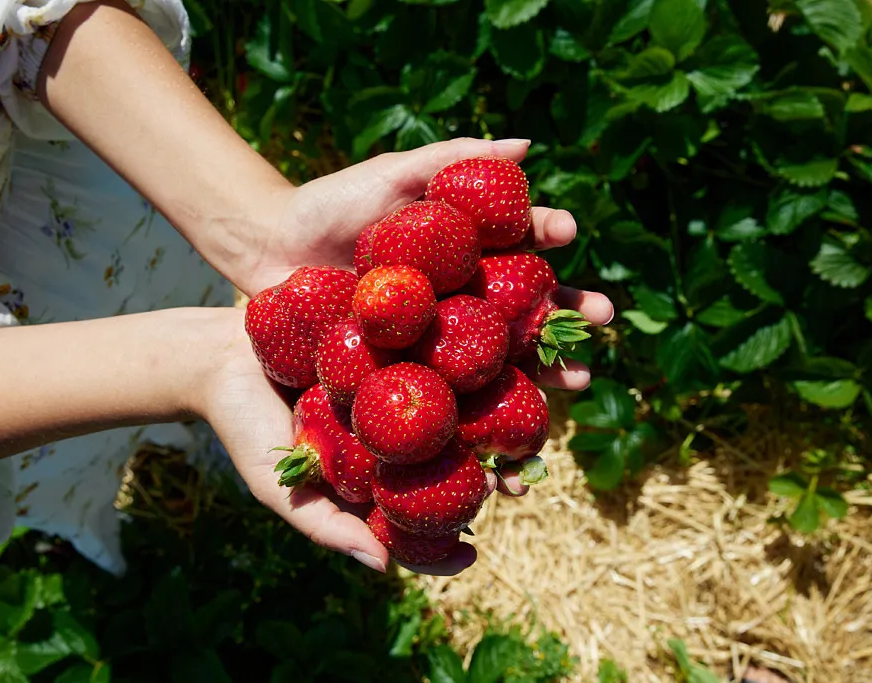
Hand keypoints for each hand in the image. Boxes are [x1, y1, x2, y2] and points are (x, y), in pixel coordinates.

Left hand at [250, 137, 614, 392]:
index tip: (567, 232)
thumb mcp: (392, 176)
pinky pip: (449, 396)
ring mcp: (434, 341)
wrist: (267, 251)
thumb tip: (528, 145)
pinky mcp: (405, 375)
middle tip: (603, 322)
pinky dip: (482, 416)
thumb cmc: (331, 205)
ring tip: (574, 383)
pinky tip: (512, 428)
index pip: (520, 246)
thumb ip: (453, 160)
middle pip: (525, 310)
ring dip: (542, 372)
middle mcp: (459, 299)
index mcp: (465, 251)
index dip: (547, 239)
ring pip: (499, 361)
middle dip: (567, 316)